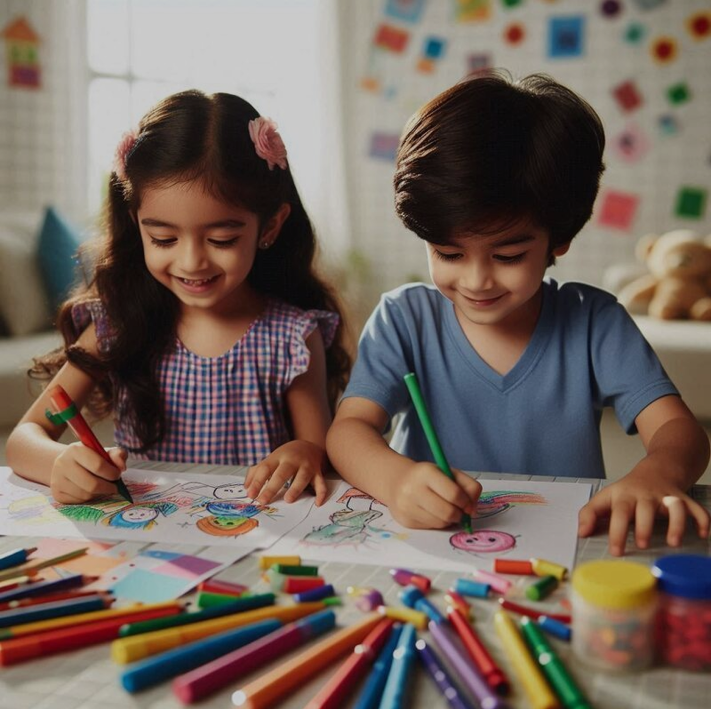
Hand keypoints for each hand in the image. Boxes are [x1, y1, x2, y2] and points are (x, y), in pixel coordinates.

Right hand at [50, 443, 127, 503]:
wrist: (68, 464)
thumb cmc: (92, 457)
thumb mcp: (106, 451)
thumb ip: (118, 455)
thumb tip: (122, 467)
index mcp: (76, 449)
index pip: (98, 466)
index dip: (112, 473)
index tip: (118, 474)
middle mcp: (62, 463)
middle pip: (92, 484)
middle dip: (108, 487)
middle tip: (114, 486)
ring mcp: (57, 479)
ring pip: (86, 495)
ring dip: (100, 493)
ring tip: (103, 487)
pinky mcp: (57, 493)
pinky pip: (79, 502)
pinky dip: (90, 499)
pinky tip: (91, 491)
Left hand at [245, 440, 328, 505]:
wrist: (309, 445)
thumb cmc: (285, 457)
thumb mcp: (270, 460)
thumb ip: (256, 473)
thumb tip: (246, 488)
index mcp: (277, 457)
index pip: (265, 468)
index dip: (257, 481)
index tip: (250, 495)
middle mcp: (292, 461)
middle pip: (282, 473)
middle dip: (272, 487)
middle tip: (263, 501)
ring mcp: (306, 466)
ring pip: (302, 477)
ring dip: (296, 488)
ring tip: (288, 499)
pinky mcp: (318, 472)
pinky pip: (321, 483)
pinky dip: (321, 493)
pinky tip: (317, 503)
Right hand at [387, 462, 480, 528]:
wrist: (397, 481)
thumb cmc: (428, 477)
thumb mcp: (448, 473)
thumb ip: (468, 486)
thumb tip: (472, 510)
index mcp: (426, 472)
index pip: (454, 494)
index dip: (466, 502)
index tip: (467, 503)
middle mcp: (412, 489)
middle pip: (448, 512)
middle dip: (459, 514)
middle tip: (459, 511)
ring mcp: (406, 506)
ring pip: (440, 523)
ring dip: (448, 519)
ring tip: (444, 509)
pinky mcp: (404, 520)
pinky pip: (431, 527)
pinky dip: (437, 522)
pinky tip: (431, 512)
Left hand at [578, 469, 709, 555]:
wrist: (655, 470)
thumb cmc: (626, 491)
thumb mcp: (604, 498)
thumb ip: (589, 514)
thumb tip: (581, 533)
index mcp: (624, 496)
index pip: (618, 513)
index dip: (616, 531)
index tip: (616, 551)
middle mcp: (645, 495)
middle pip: (645, 508)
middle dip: (644, 526)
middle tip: (642, 545)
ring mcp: (666, 496)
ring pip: (674, 506)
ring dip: (676, 523)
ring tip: (673, 543)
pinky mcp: (683, 499)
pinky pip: (696, 507)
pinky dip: (702, 519)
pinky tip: (702, 534)